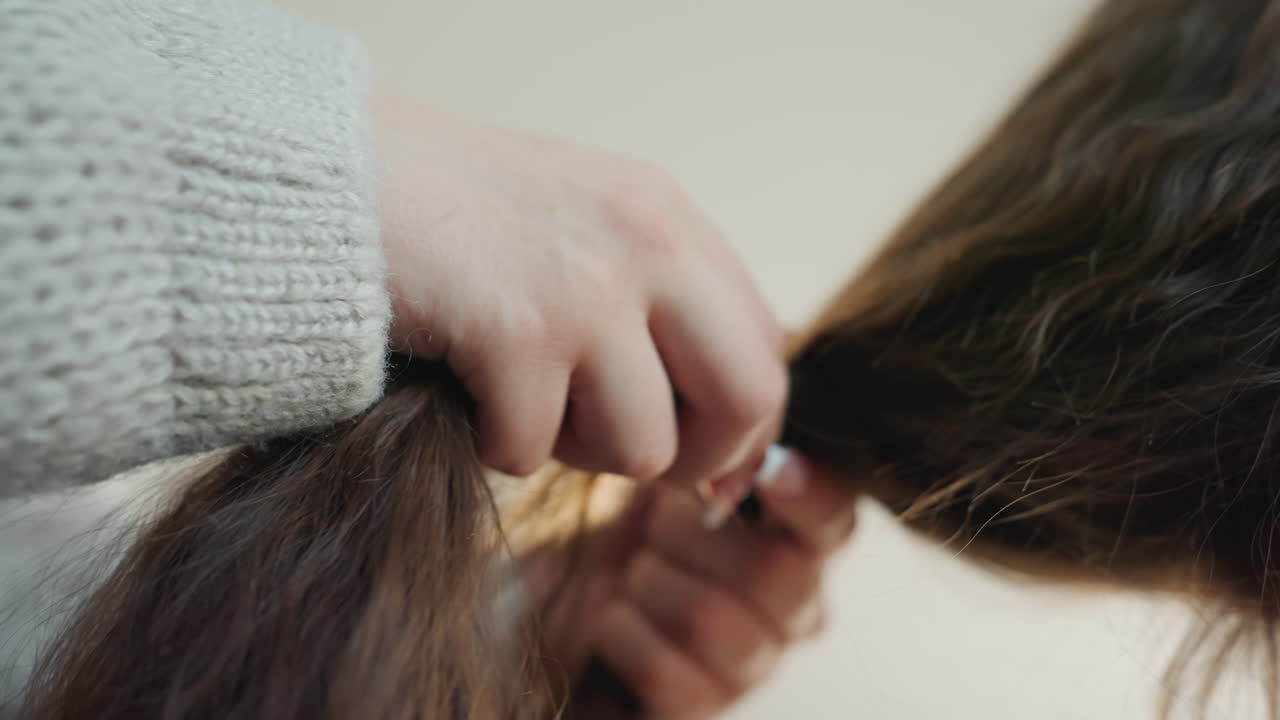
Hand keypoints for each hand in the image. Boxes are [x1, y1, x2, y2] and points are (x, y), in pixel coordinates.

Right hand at [372, 93, 785, 484]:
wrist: (339, 174)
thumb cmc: (455, 218)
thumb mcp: (586, 230)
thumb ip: (657, 309)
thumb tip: (721, 442)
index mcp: (670, 218)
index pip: (767, 347)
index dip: (743, 426)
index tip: (700, 461)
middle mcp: (648, 244)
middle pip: (745, 399)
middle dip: (696, 458)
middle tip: (627, 450)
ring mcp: (588, 287)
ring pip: (640, 446)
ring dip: (573, 448)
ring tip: (520, 395)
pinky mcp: (516, 332)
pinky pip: (533, 451)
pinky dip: (494, 441)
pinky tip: (465, 387)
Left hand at [532, 448, 857, 718]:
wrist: (575, 604)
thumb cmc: (639, 532)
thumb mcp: (672, 477)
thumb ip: (715, 456)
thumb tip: (740, 443)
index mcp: (800, 543)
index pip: (835, 522)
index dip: (810, 497)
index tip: (768, 468)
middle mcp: (798, 610)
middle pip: (772, 570)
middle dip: (688, 534)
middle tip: (652, 527)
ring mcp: (756, 666)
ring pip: (712, 618)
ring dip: (649, 582)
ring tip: (633, 574)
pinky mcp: (704, 707)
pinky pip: (662, 666)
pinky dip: (620, 630)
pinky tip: (614, 617)